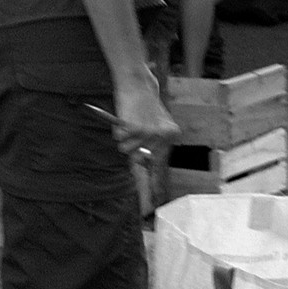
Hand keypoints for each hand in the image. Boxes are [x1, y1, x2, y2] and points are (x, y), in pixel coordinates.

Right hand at [111, 75, 180, 198]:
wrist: (138, 83)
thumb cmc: (144, 101)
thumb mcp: (153, 120)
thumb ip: (150, 140)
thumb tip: (141, 160)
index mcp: (170, 134)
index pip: (158, 163)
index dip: (150, 184)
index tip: (150, 204)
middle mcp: (161, 136)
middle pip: (137, 157)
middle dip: (131, 149)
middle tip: (131, 131)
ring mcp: (148, 133)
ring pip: (125, 148)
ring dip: (124, 137)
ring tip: (130, 120)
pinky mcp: (134, 128)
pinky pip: (119, 138)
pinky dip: (118, 129)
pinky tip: (125, 116)